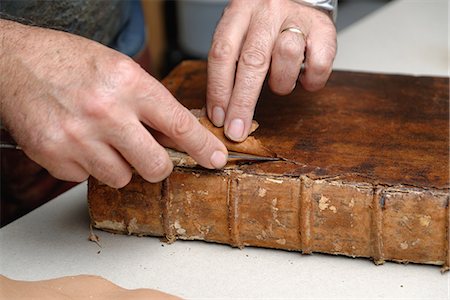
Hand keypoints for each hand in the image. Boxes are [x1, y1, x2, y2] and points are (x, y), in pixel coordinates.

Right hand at [0, 20, 227, 187]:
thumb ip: (150, 102)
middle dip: (158, 166)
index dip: (203, 147)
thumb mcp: (119, 69)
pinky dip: (87, 165)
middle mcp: (106, 111)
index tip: (215, 159)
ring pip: (122, 178)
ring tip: (102, 140)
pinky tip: (78, 141)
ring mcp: (78, 137)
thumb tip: (178, 135)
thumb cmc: (69, 62)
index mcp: (129, 83)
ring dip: (118, 165)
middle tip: (149, 156)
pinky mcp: (55, 156)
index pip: (180, 125)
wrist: (14, 63)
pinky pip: (87, 178)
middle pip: (155, 166)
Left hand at [207, 0, 336, 140]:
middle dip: (243, 102)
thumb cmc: (264, 25)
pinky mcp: (324, 28)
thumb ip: (229, 65)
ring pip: (287, 57)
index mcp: (239, 12)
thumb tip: (219, 112)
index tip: (219, 118)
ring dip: (281, 82)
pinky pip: (318, 65)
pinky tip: (303, 77)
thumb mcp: (239, 35)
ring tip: (280, 81)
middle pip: (252, 61)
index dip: (219, 90)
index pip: (222, 54)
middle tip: (237, 129)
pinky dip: (310, 81)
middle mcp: (266, 12)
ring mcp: (296, 17)